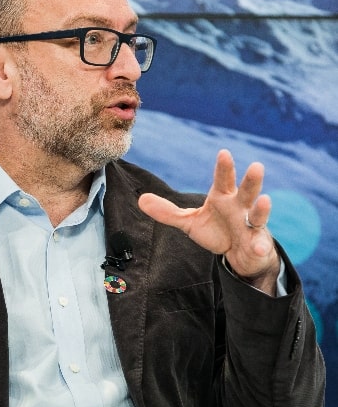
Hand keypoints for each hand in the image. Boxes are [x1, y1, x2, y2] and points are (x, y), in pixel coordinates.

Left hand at [137, 149, 280, 294]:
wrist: (239, 253)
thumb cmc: (216, 230)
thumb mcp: (189, 222)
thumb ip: (168, 212)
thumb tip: (141, 199)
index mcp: (223, 198)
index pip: (223, 180)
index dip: (224, 167)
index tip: (224, 153)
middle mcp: (240, 207)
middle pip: (246, 191)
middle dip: (252, 180)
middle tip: (256, 166)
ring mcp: (251, 225)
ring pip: (258, 213)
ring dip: (262, 208)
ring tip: (265, 200)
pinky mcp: (258, 244)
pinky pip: (260, 245)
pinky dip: (260, 247)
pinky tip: (258, 249)